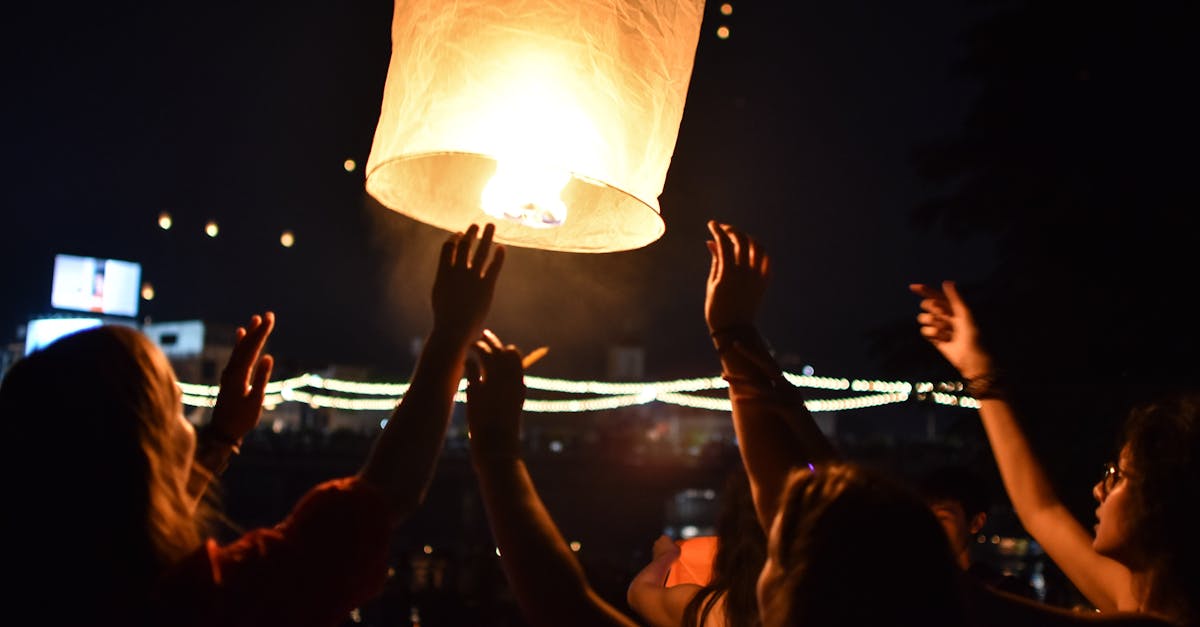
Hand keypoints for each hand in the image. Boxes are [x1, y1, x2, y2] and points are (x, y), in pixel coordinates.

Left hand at [210, 311, 274, 442]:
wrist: (222, 432)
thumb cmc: (241, 419)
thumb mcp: (255, 400)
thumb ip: (261, 378)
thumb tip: (268, 356)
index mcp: (238, 375)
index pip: (252, 349)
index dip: (261, 333)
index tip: (270, 319)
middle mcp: (231, 371)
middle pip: (245, 346)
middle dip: (257, 330)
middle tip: (268, 315)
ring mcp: (229, 374)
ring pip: (239, 349)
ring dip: (248, 335)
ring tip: (255, 321)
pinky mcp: (229, 377)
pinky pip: (235, 356)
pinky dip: (239, 345)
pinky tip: (240, 337)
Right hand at [432, 223, 505, 339]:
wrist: (453, 330)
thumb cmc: (445, 319)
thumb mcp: (440, 297)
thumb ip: (445, 283)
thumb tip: (448, 280)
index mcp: (443, 272)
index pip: (448, 247)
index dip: (454, 238)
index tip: (460, 233)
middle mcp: (457, 271)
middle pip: (465, 245)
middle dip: (471, 233)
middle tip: (477, 225)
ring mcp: (472, 277)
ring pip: (480, 250)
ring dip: (486, 236)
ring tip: (490, 226)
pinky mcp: (486, 286)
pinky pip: (494, 266)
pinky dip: (498, 256)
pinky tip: (502, 248)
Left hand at [465, 329, 525, 461]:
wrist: (498, 449)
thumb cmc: (505, 435)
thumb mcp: (512, 412)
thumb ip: (510, 397)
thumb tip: (509, 390)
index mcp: (519, 385)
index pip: (515, 356)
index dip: (506, 350)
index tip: (499, 348)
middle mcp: (509, 381)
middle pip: (500, 351)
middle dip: (492, 341)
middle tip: (483, 335)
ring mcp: (493, 384)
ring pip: (486, 354)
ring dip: (478, 345)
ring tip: (470, 344)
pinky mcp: (477, 390)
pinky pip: (471, 366)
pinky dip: (467, 360)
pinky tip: (462, 360)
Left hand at [651, 534, 680, 561]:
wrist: (664, 561)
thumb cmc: (672, 553)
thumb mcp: (678, 548)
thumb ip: (676, 545)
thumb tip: (676, 546)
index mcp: (664, 536)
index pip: (668, 537)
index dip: (671, 542)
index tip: (674, 545)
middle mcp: (658, 540)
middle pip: (662, 542)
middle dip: (666, 545)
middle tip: (671, 550)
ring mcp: (654, 547)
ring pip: (659, 548)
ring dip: (662, 550)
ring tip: (668, 556)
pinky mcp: (652, 554)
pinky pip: (657, 553)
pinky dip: (660, 555)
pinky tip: (664, 559)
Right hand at [705, 220, 769, 333]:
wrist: (734, 329)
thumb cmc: (717, 308)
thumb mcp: (712, 283)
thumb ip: (715, 260)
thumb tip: (712, 242)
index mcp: (728, 273)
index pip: (724, 242)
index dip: (718, 230)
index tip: (712, 224)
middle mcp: (745, 273)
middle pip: (742, 241)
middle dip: (732, 231)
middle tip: (723, 230)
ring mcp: (757, 277)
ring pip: (758, 247)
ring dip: (747, 239)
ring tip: (737, 239)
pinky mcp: (764, 282)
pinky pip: (766, 260)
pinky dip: (758, 251)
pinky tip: (750, 251)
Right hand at [909, 281, 992, 379]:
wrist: (971, 357)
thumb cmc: (972, 335)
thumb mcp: (965, 314)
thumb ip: (955, 298)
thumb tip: (947, 282)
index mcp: (953, 307)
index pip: (935, 295)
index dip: (924, 290)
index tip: (912, 287)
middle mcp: (945, 316)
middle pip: (927, 305)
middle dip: (933, 309)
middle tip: (945, 316)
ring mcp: (938, 327)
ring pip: (924, 318)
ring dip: (934, 323)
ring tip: (947, 331)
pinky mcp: (934, 338)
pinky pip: (924, 331)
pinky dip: (933, 334)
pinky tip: (944, 340)